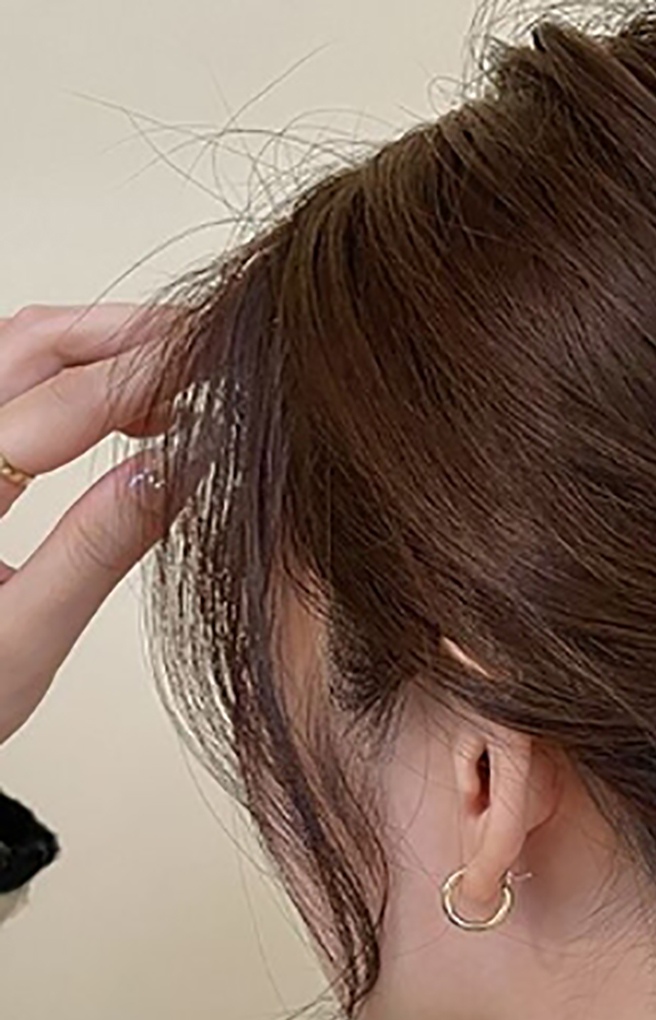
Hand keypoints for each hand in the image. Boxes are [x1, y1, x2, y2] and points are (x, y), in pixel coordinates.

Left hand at [0, 302, 186, 746]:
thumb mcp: (22, 642)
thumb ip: (94, 553)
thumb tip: (177, 475)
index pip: (71, 400)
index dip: (156, 372)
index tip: (227, 360)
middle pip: (36, 343)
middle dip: (132, 334)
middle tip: (218, 346)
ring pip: (20, 351)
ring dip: (106, 348)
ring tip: (190, 379)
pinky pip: (11, 387)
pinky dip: (79, 377)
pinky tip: (140, 411)